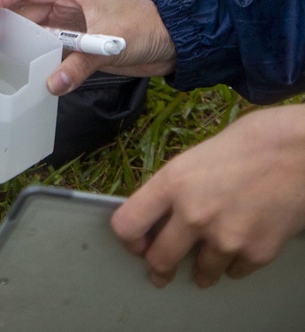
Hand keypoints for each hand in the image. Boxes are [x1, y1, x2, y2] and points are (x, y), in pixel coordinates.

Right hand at [0, 0, 174, 93]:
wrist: (174, 40)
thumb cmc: (144, 28)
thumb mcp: (110, 42)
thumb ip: (80, 63)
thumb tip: (51, 85)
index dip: (1, 0)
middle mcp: (68, 4)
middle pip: (27, 10)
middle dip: (4, 24)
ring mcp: (74, 24)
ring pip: (38, 31)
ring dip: (20, 43)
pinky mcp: (83, 43)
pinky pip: (54, 49)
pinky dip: (41, 59)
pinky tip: (28, 72)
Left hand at [112, 107, 304, 287]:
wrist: (299, 152)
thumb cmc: (251, 142)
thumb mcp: (198, 156)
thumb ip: (178, 187)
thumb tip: (164, 212)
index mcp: (173, 182)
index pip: (127, 224)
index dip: (129, 238)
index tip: (137, 242)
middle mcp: (193, 215)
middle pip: (159, 260)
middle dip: (159, 266)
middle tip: (162, 269)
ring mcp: (225, 239)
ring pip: (200, 274)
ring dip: (201, 269)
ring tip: (207, 257)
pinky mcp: (255, 255)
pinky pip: (234, 273)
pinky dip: (234, 263)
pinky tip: (240, 243)